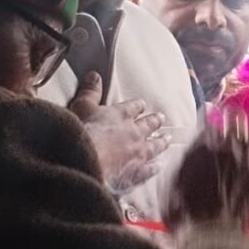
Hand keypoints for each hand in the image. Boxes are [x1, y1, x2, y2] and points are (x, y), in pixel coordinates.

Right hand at [68, 73, 169, 192]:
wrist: (84, 160)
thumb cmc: (81, 132)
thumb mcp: (82, 106)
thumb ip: (90, 91)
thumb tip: (95, 76)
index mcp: (121, 115)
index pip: (133, 107)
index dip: (137, 106)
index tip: (142, 105)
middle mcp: (134, 132)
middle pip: (149, 125)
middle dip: (155, 121)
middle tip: (161, 118)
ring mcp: (138, 153)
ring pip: (154, 146)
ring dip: (161, 142)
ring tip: (167, 139)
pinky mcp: (136, 172)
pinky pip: (150, 169)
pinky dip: (155, 167)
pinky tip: (159, 166)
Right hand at [162, 115, 248, 229]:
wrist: (211, 233)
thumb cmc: (184, 211)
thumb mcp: (170, 180)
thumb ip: (183, 155)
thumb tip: (190, 145)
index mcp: (201, 144)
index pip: (209, 118)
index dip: (209, 116)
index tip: (210, 115)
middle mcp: (226, 146)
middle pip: (234, 120)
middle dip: (231, 116)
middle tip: (231, 115)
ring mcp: (246, 160)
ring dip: (248, 127)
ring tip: (246, 126)